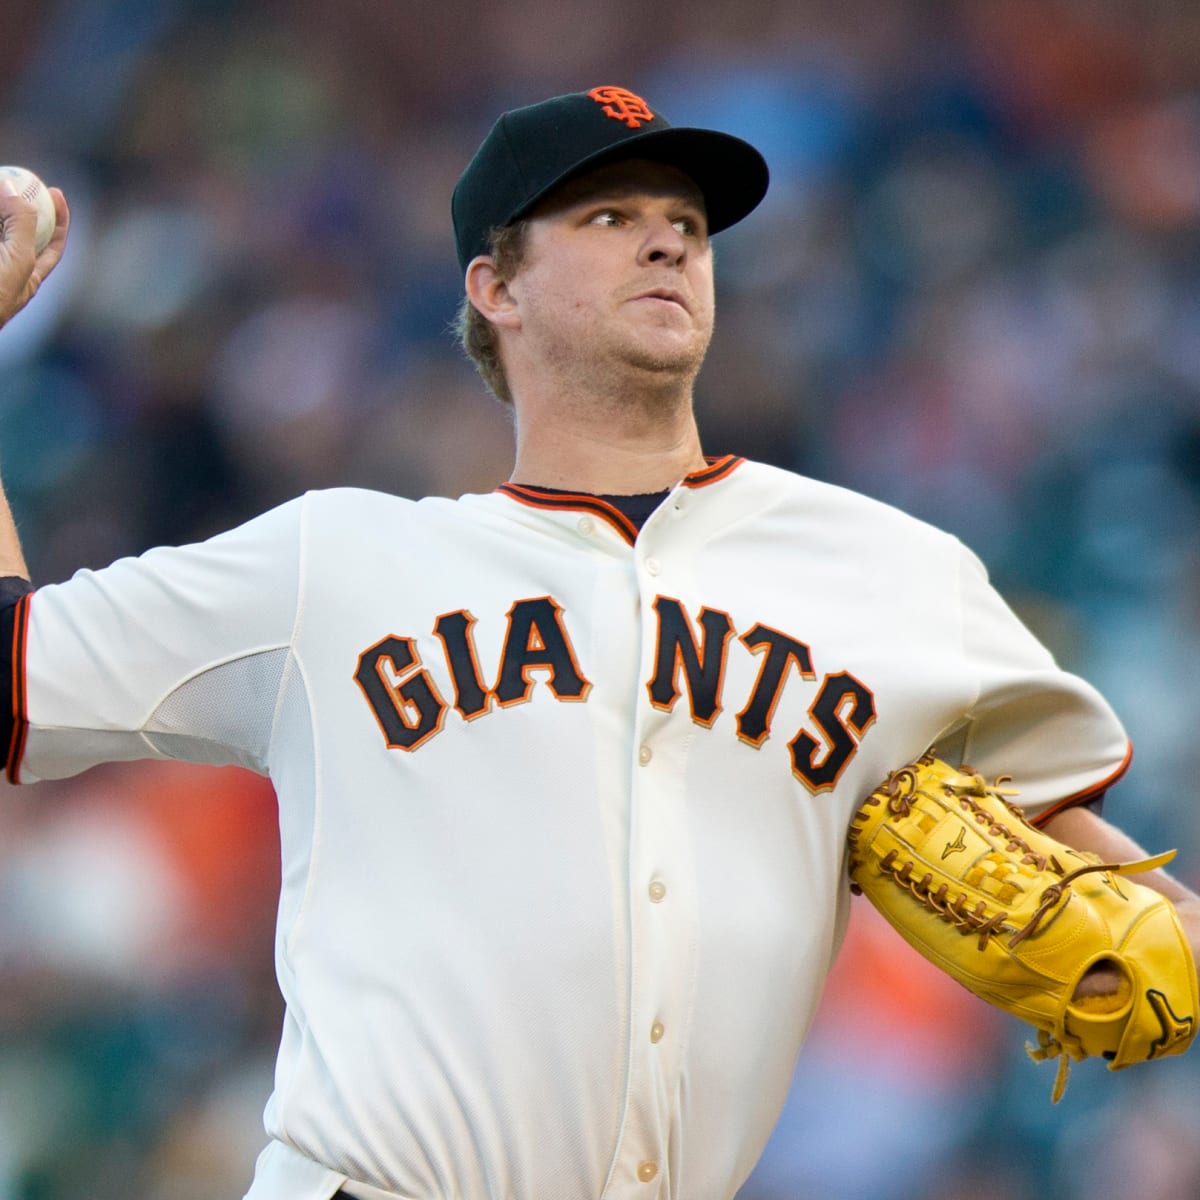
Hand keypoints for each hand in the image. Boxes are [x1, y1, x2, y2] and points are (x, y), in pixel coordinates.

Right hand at [0, 182, 68, 328]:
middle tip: (16, 176)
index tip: (56, 191)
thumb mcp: (18, 259)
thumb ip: (22, 223)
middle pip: (17, 229)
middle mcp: (6, 267)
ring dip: (0, 204)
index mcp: (28, 276)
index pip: (52, 243)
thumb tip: (12, 189)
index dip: (59, 218)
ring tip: (0, 183)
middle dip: (16, 203)